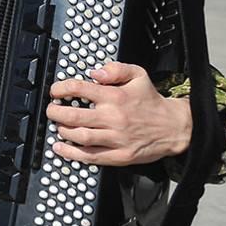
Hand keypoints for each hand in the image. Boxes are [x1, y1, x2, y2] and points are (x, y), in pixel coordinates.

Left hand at [46, 62, 191, 166]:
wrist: (174, 127)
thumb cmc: (151, 101)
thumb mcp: (139, 75)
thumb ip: (116, 69)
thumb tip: (95, 73)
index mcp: (115, 97)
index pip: (79, 89)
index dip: (61, 88)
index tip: (55, 91)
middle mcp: (113, 118)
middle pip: (73, 116)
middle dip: (55, 112)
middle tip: (51, 110)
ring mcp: (116, 139)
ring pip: (79, 136)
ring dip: (62, 131)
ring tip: (57, 126)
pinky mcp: (119, 156)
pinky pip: (90, 156)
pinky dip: (71, 153)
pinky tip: (60, 148)